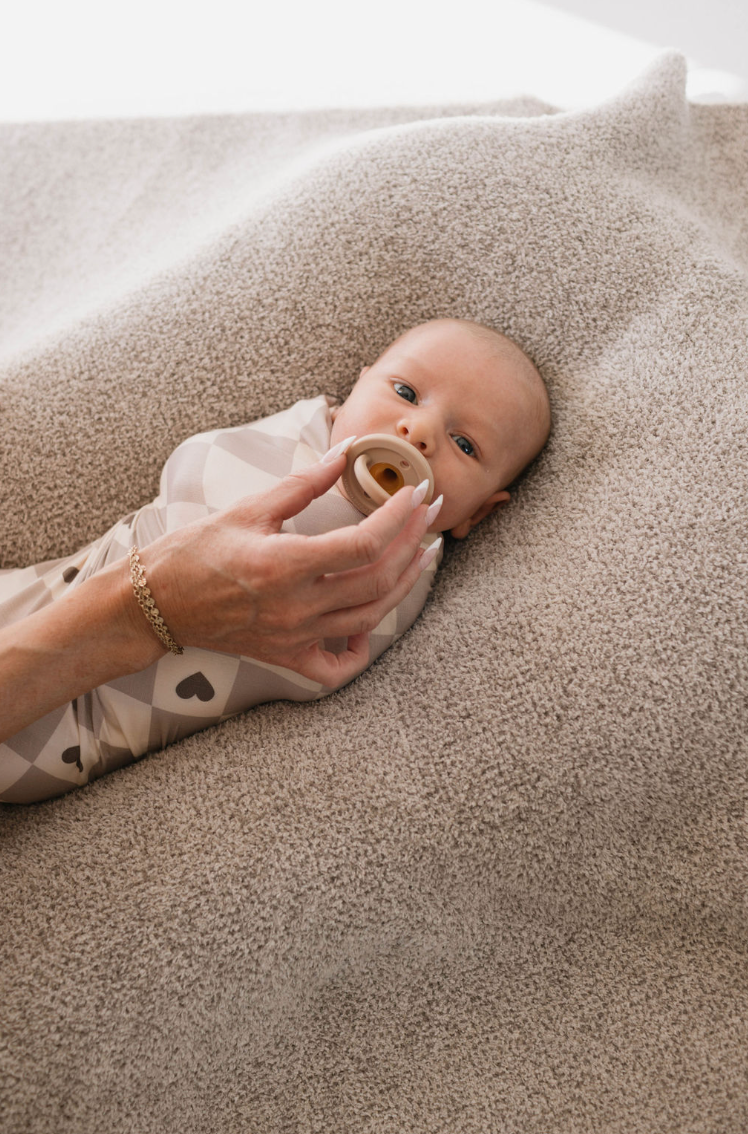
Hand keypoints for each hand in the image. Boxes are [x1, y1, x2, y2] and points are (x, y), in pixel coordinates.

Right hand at [122, 448, 436, 685]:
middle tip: (430, 515)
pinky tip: (372, 624)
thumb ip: (301, 484)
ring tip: (423, 555)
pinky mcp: (286, 656)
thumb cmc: (195, 552)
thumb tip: (342, 455)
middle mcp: (295, 606)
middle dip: (413, 543)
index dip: (399, 519)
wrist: (156, 603)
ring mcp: (293, 636)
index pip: (363, 544)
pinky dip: (361, 652)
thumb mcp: (248, 509)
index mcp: (284, 564)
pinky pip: (336, 669)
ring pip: (369, 618)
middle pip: (376, 580)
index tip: (414, 495)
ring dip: (405, 585)